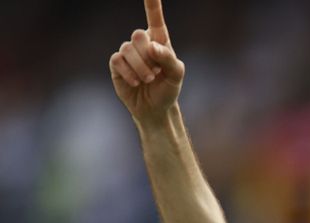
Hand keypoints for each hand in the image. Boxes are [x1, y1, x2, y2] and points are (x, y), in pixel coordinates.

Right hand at [109, 0, 183, 124]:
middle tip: (156, 72)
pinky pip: (118, 60)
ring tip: (149, 79)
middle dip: (149, 56)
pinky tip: (136, 82)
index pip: (155, 18)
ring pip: (128, 49)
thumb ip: (168, 58)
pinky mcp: (116, 64)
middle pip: (138, 35)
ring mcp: (127, 52)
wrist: (155, 108)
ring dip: (141, 68)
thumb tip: (152, 46)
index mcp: (159, 41)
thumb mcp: (176, 75)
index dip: (152, 4)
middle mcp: (142, 43)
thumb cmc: (168, 89)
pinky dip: (129, 73)